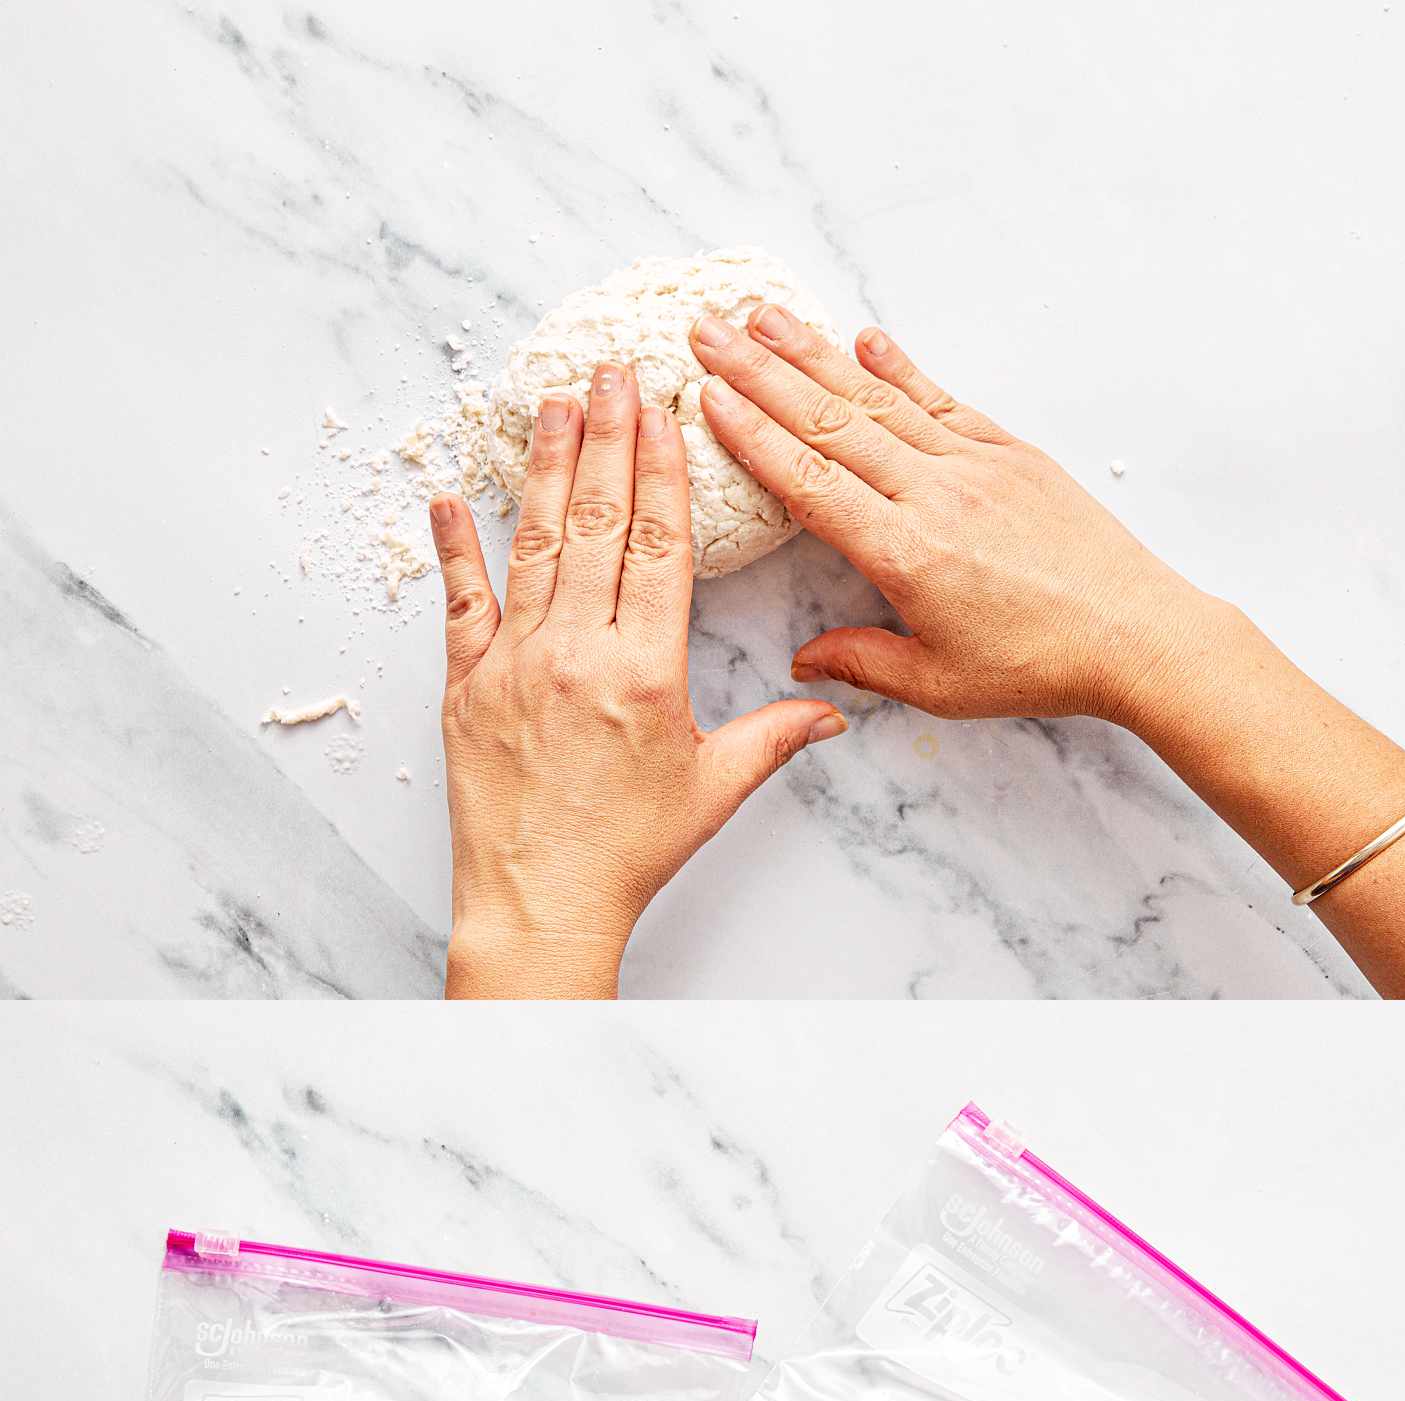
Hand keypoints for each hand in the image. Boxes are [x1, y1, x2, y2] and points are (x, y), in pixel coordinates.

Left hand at [430, 363, 846, 998]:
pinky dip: (454, 547)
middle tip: (611, 372)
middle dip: (607, 439)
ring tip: (554, 403)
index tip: (662, 410)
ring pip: (535, 546)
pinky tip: (449, 496)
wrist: (542, 902)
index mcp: (645, 670)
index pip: (659, 546)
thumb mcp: (714, 789)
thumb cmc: (629, 852)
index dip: (662, 469)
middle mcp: (576, 653)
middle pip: (599, 525)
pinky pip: (460, 604)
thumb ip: (774, 737)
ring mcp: (513, 664)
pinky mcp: (466, 687)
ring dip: (547, 469)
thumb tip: (833, 712)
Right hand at [688, 307, 1222, 725]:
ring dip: (814, 354)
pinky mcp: (1012, 454)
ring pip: (879, 400)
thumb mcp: (939, 685)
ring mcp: (975, 466)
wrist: (1136, 635)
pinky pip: (942, 401)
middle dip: (760, 374)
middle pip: (829, 423)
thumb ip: (864, 663)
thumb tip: (804, 660)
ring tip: (764, 317)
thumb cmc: (1040, 666)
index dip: (753, 436)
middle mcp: (935, 496)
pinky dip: (900, 367)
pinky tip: (865, 338)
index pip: (809, 483)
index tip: (708, 397)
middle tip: (708, 332)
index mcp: (906, 555)